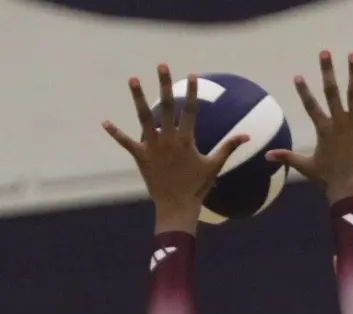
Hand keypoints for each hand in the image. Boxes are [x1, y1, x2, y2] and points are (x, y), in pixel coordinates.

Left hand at [103, 67, 247, 228]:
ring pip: (144, 117)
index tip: (192, 75)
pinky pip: (126, 143)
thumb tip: (247, 136)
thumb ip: (228, 147)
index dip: (192, 92)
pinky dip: (115, 133)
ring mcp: (153, 147)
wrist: (178, 206)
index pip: (190, 111)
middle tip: (161, 65)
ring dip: (138, 97)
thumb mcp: (214, 166)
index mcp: (186, 140)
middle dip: (164, 85)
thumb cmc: (198, 187)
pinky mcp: (141, 157)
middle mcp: (169, 139)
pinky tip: (104, 122)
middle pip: (166, 106)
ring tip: (133, 79)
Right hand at [269, 51, 352, 202]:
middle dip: (327, 71)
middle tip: (325, 52)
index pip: (310, 105)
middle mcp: (338, 122)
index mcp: (323, 129)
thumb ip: (287, 157)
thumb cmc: (327, 179)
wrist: (349, 188)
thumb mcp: (305, 166)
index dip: (303, 91)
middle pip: (331, 91)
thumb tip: (266, 156)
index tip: (298, 76)